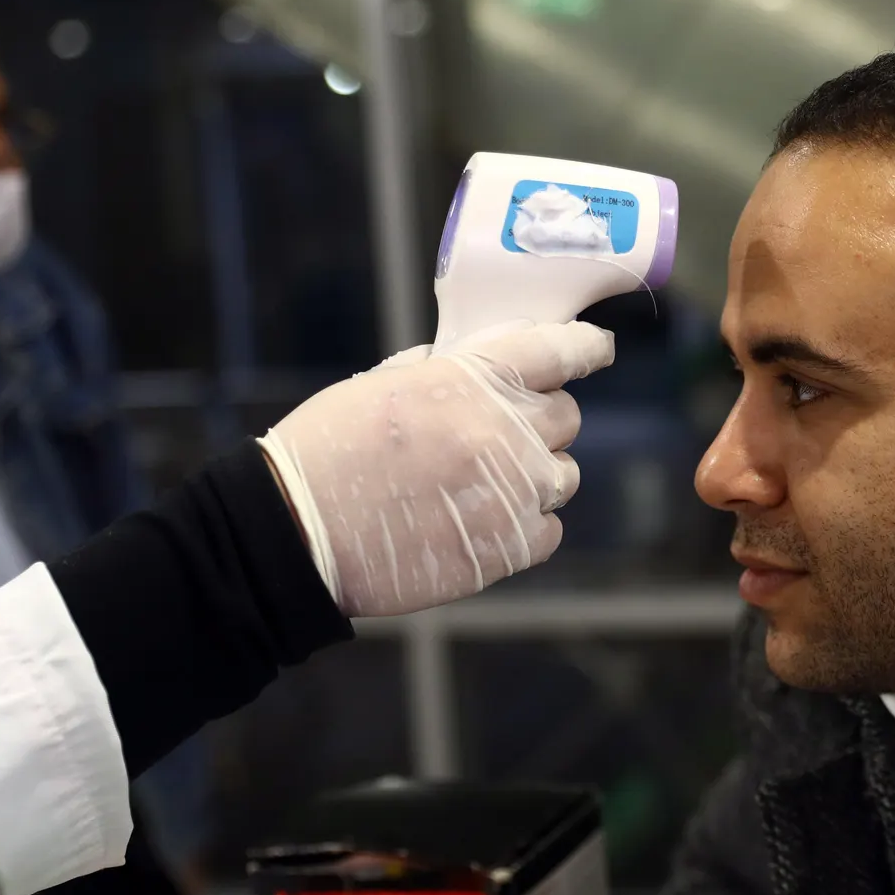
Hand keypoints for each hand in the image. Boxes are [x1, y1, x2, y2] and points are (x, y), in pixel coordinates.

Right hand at [258, 321, 613, 615]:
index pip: (560, 350)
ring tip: (485, 484)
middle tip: (501, 433)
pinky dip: (526, 525)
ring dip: (536, 474)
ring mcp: (513, 492)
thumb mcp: (387, 383)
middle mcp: (505, 431)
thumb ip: (450, 371)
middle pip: (566, 416)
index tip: (597, 349)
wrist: (296, 531)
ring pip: (562, 475)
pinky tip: (484, 521)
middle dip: (540, 420)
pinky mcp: (507, 547)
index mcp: (474, 378)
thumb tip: (490, 364)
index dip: (585, 348)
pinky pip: (549, 529)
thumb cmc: (330, 449)